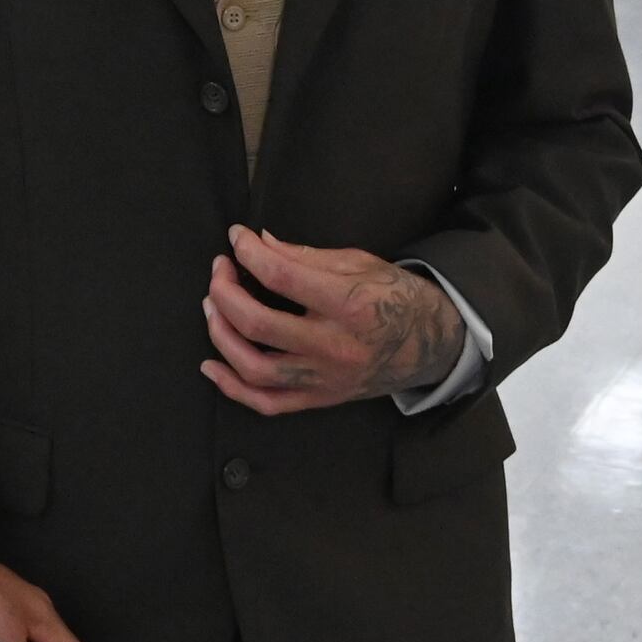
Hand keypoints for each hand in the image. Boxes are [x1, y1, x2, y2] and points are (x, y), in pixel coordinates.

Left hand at [201, 226, 466, 414]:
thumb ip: (305, 256)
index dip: (248, 253)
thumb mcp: (359, 263)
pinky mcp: (320, 399)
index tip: (236, 239)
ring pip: (255, 368)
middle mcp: (334, 346)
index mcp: (349, 304)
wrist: (430, 343)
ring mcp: (325, 379)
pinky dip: (232, 388)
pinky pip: (268, 403)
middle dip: (225, 293)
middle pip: (258, 324)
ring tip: (212, 308)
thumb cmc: (395, 296)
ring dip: (221, 335)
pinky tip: (212, 365)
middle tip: (220, 271)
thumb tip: (258, 244)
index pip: (282, 276)